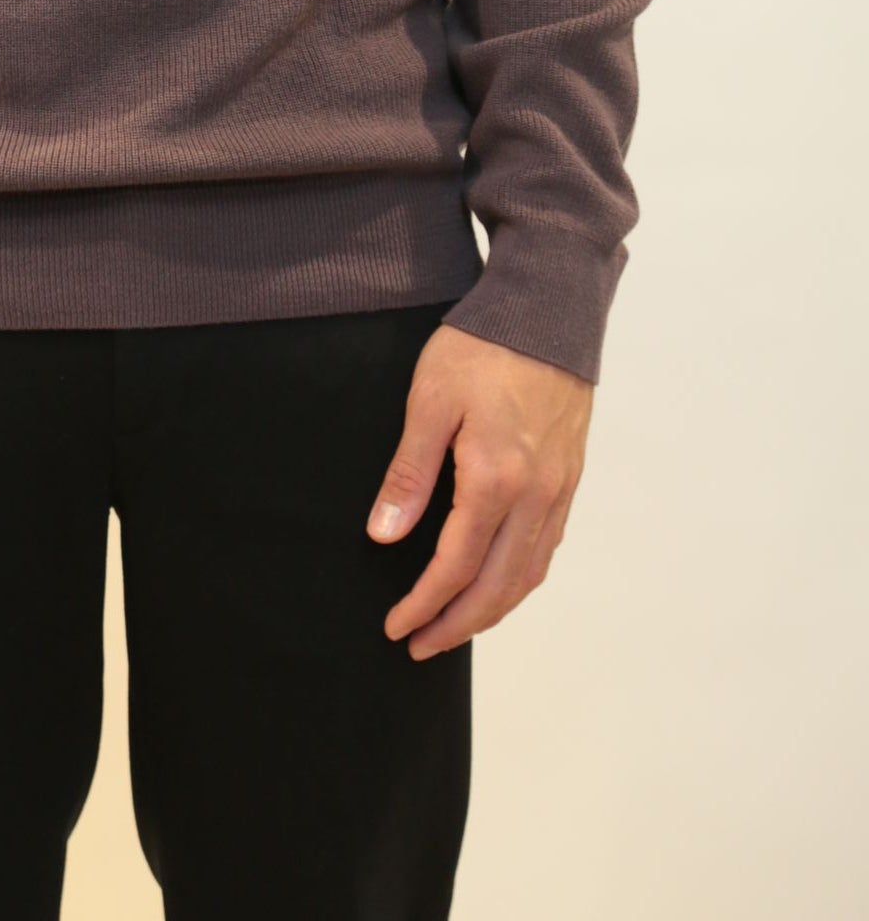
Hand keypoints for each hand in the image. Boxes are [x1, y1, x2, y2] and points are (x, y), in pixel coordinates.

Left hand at [366, 324, 592, 659]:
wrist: (549, 310)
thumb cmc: (482, 346)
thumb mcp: (429, 400)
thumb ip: (408, 473)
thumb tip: (384, 537)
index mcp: (496, 479)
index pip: (456, 567)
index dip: (424, 605)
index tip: (396, 627)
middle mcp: (536, 496)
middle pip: (497, 588)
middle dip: (456, 625)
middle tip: (420, 645)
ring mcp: (559, 490)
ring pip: (528, 575)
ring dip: (491, 611)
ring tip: (453, 625)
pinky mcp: (570, 478)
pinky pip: (547, 549)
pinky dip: (520, 580)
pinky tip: (498, 582)